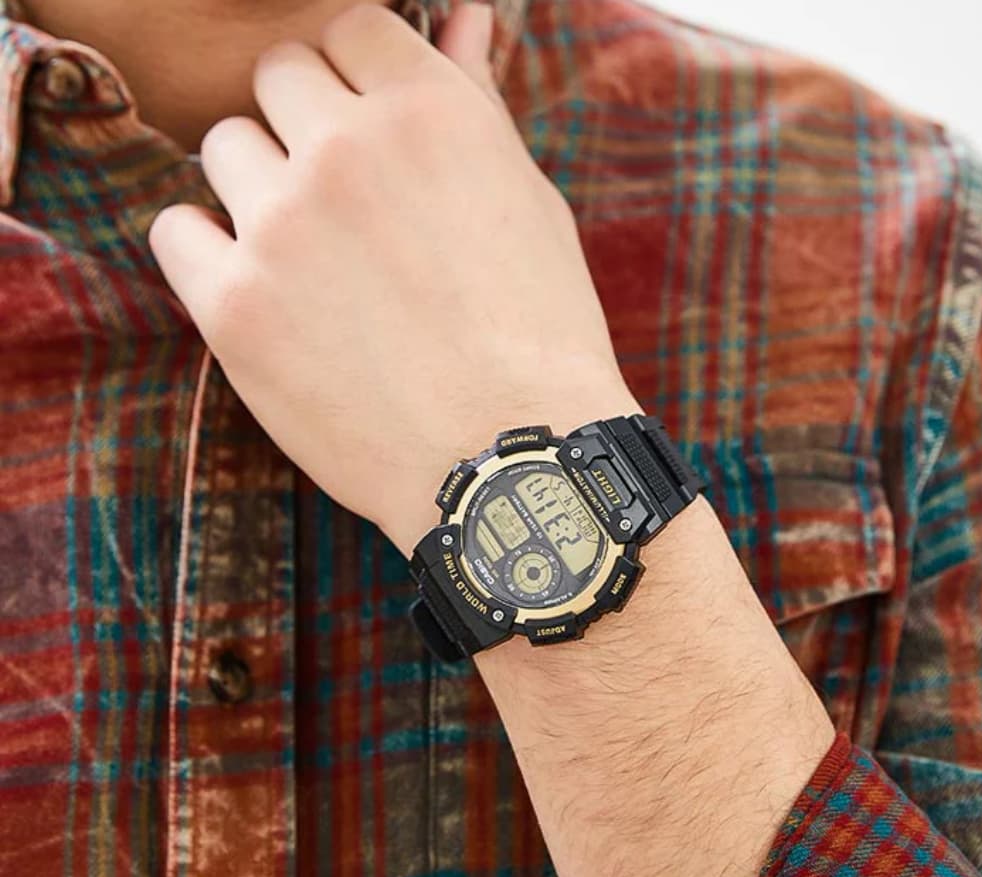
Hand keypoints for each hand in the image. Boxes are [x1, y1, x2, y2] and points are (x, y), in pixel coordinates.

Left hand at [149, 1, 638, 553]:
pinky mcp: (235, 307)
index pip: (348, 29)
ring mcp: (282, 227)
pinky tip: (262, 291)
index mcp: (428, 112)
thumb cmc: (538, 335)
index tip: (370, 134)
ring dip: (261, 190)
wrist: (512, 459)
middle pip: (277, 78)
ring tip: (314, 263)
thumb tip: (463, 12)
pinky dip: (209, 253)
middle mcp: (345, 150)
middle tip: (346, 206)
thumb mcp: (526, 203)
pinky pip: (176, 231)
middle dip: (308, 127)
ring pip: (225, 150)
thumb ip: (474, 98)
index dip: (358, 82)